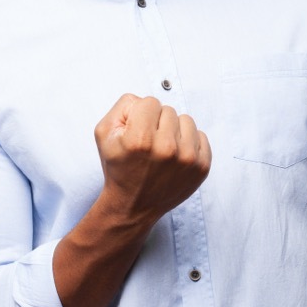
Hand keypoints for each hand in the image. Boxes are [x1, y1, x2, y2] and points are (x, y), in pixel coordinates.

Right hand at [94, 94, 211, 228]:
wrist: (133, 205)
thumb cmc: (119, 167)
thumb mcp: (104, 133)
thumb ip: (123, 106)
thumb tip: (146, 100)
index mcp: (140, 139)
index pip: (149, 102)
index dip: (140, 115)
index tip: (136, 132)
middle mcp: (166, 148)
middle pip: (168, 110)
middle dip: (157, 122)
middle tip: (148, 144)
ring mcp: (188, 159)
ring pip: (186, 120)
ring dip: (175, 130)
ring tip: (163, 149)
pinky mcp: (202, 167)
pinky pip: (201, 136)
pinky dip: (189, 142)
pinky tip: (176, 156)